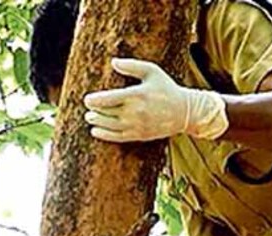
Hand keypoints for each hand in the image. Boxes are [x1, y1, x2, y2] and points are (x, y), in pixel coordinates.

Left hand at [83, 58, 227, 142]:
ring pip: (110, 126)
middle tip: (88, 107)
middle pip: (107, 113)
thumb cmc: (166, 88)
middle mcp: (135, 112)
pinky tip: (95, 131)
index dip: (95, 100)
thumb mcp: (152, 71)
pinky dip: (104, 135)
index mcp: (137, 95)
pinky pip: (118, 137)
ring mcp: (137, 125)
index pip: (109, 99)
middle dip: (95, 111)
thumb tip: (113, 62)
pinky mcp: (139, 135)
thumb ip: (132, 66)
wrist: (184, 112)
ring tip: (90, 118)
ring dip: (97, 122)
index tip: (87, 99)